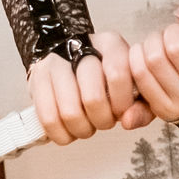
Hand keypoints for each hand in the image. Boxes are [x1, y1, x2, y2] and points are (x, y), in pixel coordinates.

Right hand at [26, 33, 149, 143]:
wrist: (72, 62)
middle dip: (102, 120)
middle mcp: (80, 49)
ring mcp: (54, 63)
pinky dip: (62, 134)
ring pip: (69, 112)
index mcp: (110, 44)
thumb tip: (128, 121)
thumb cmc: (108, 79)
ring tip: (87, 125)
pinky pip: (48, 119)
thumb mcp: (133, 86)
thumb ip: (141, 106)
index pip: (117, 75)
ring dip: (82, 129)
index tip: (121, 111)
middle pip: (92, 98)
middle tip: (104, 121)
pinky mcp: (37, 79)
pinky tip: (70, 130)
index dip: (122, 104)